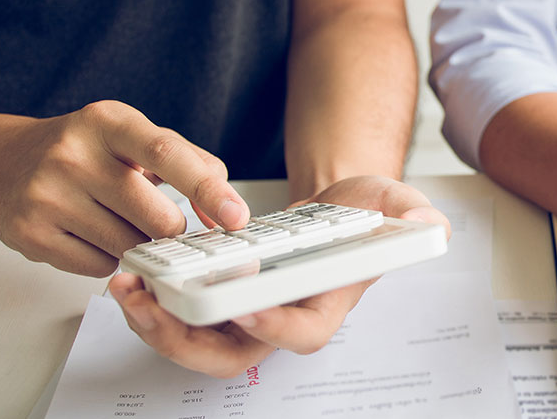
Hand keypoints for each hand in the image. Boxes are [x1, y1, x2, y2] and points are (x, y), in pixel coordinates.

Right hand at [0, 101, 249, 276]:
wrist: (6, 161)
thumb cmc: (89, 149)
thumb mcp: (138, 137)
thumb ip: (194, 164)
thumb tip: (224, 212)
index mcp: (109, 122)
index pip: (167, 154)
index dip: (207, 189)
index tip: (236, 216)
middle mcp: (74, 155)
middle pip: (155, 215)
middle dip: (172, 229)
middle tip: (163, 222)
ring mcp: (48, 195)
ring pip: (128, 246)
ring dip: (139, 244)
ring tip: (119, 220)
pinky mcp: (30, 234)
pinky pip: (98, 266)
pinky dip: (108, 258)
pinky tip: (92, 233)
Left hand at [110, 175, 449, 376]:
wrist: (338, 205)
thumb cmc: (365, 211)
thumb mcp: (393, 201)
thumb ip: (411, 213)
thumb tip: (430, 224)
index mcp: (327, 303)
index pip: (302, 335)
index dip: (273, 327)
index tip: (244, 306)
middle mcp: (283, 317)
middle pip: (233, 356)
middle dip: (187, 341)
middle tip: (155, 307)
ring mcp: (249, 311)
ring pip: (198, 342)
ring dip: (157, 324)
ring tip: (127, 289)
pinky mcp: (223, 294)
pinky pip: (183, 312)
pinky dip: (153, 300)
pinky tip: (132, 272)